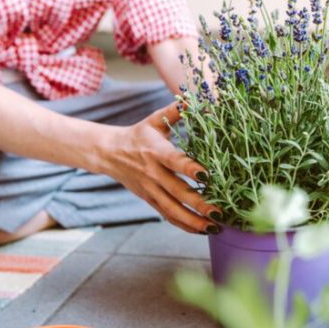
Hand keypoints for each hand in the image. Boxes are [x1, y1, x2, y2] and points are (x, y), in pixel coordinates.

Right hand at [100, 102, 220, 233]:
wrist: (108, 153)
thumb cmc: (139, 134)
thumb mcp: (154, 120)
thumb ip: (175, 111)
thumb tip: (193, 97)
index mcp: (156, 151)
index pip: (175, 162)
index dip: (191, 169)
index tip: (208, 176)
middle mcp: (153, 173)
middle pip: (178, 192)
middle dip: (199, 204)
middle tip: (220, 212)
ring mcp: (151, 190)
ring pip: (173, 210)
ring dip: (194, 221)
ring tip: (214, 227)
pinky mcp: (149, 200)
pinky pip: (168, 215)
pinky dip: (184, 225)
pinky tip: (201, 231)